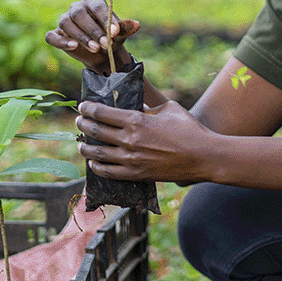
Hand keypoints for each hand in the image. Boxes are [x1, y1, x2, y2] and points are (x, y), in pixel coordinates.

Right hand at [45, 0, 140, 71]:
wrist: (102, 54)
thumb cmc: (111, 37)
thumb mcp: (120, 34)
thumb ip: (126, 28)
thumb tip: (136, 25)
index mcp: (93, 1)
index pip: (96, 5)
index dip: (104, 18)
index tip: (114, 32)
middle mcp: (77, 8)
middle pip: (79, 13)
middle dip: (92, 30)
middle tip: (105, 44)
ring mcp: (65, 20)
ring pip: (66, 23)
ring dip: (81, 36)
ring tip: (95, 48)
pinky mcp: (57, 34)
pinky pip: (52, 36)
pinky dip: (61, 42)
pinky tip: (74, 47)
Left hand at [76, 99, 210, 183]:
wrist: (203, 156)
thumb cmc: (189, 129)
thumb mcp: (169, 109)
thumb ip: (149, 107)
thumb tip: (138, 106)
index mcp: (136, 120)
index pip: (102, 112)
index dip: (88, 108)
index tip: (83, 106)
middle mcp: (129, 140)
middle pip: (96, 131)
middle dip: (83, 125)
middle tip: (78, 121)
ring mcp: (131, 159)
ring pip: (97, 154)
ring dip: (85, 147)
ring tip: (80, 143)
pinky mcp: (136, 174)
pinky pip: (108, 172)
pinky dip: (97, 168)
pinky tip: (93, 164)